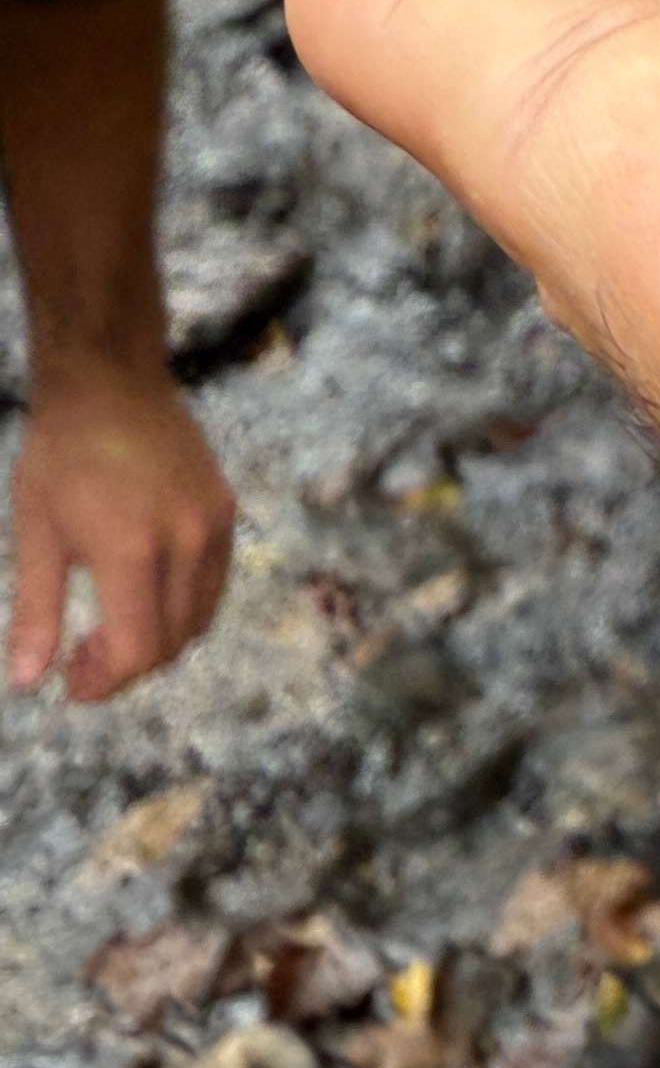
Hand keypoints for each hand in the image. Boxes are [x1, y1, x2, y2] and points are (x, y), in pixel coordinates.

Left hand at [9, 367, 233, 700]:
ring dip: (158, 641)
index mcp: (131, 550)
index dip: (105, 682)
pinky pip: (212, 583)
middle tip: (82, 660)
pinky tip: (143, 594)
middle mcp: (184, 541)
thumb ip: (36, 612)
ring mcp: (212, 525)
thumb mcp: (35, 534)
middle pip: (172, 642)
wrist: (110, 382)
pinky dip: (182, 607)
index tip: (72, 685)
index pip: (138, 649)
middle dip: (127, 667)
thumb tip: (25, 681)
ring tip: (113, 631)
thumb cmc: (61, 455)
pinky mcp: (225, 511)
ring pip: (198, 617)